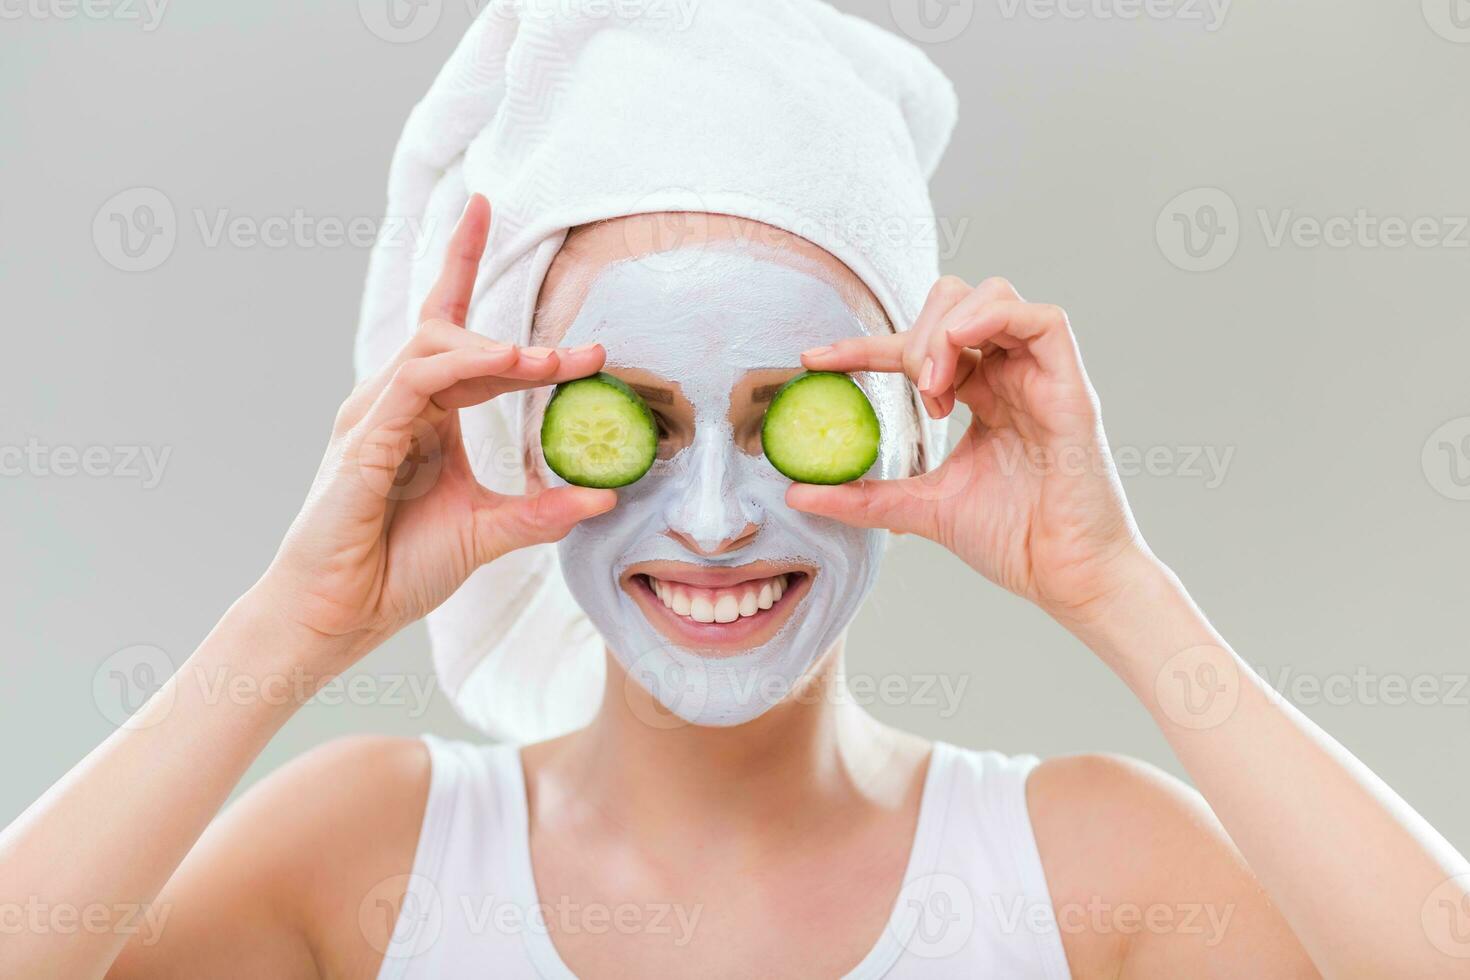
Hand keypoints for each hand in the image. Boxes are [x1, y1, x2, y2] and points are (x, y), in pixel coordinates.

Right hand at [257, 195, 614, 660]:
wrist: (339, 615)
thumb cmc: (397, 567)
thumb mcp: (489, 532)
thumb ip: (543, 510)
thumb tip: (604, 493)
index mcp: (422, 415)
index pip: (453, 333)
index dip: (476, 278)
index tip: (513, 241)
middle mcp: (394, 404)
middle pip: (450, 332)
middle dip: (519, 335)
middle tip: (587, 350)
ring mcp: (372, 417)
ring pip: (434, 349)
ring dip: (497, 349)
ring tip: (553, 361)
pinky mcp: (361, 441)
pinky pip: (414, 384)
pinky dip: (461, 368)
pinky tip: (508, 366)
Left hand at [788, 276, 1152, 626]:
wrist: (1066, 579)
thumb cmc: (1014, 543)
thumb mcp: (921, 510)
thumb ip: (864, 496)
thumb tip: (795, 492)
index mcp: (983, 396)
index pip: (918, 347)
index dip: (863, 347)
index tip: (813, 361)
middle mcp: (1012, 375)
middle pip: (956, 300)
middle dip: (916, 333)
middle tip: (910, 390)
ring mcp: (1043, 376)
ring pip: (994, 295)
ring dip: (947, 329)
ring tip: (932, 387)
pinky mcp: (1071, 387)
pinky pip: (1042, 318)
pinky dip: (993, 319)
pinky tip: (958, 356)